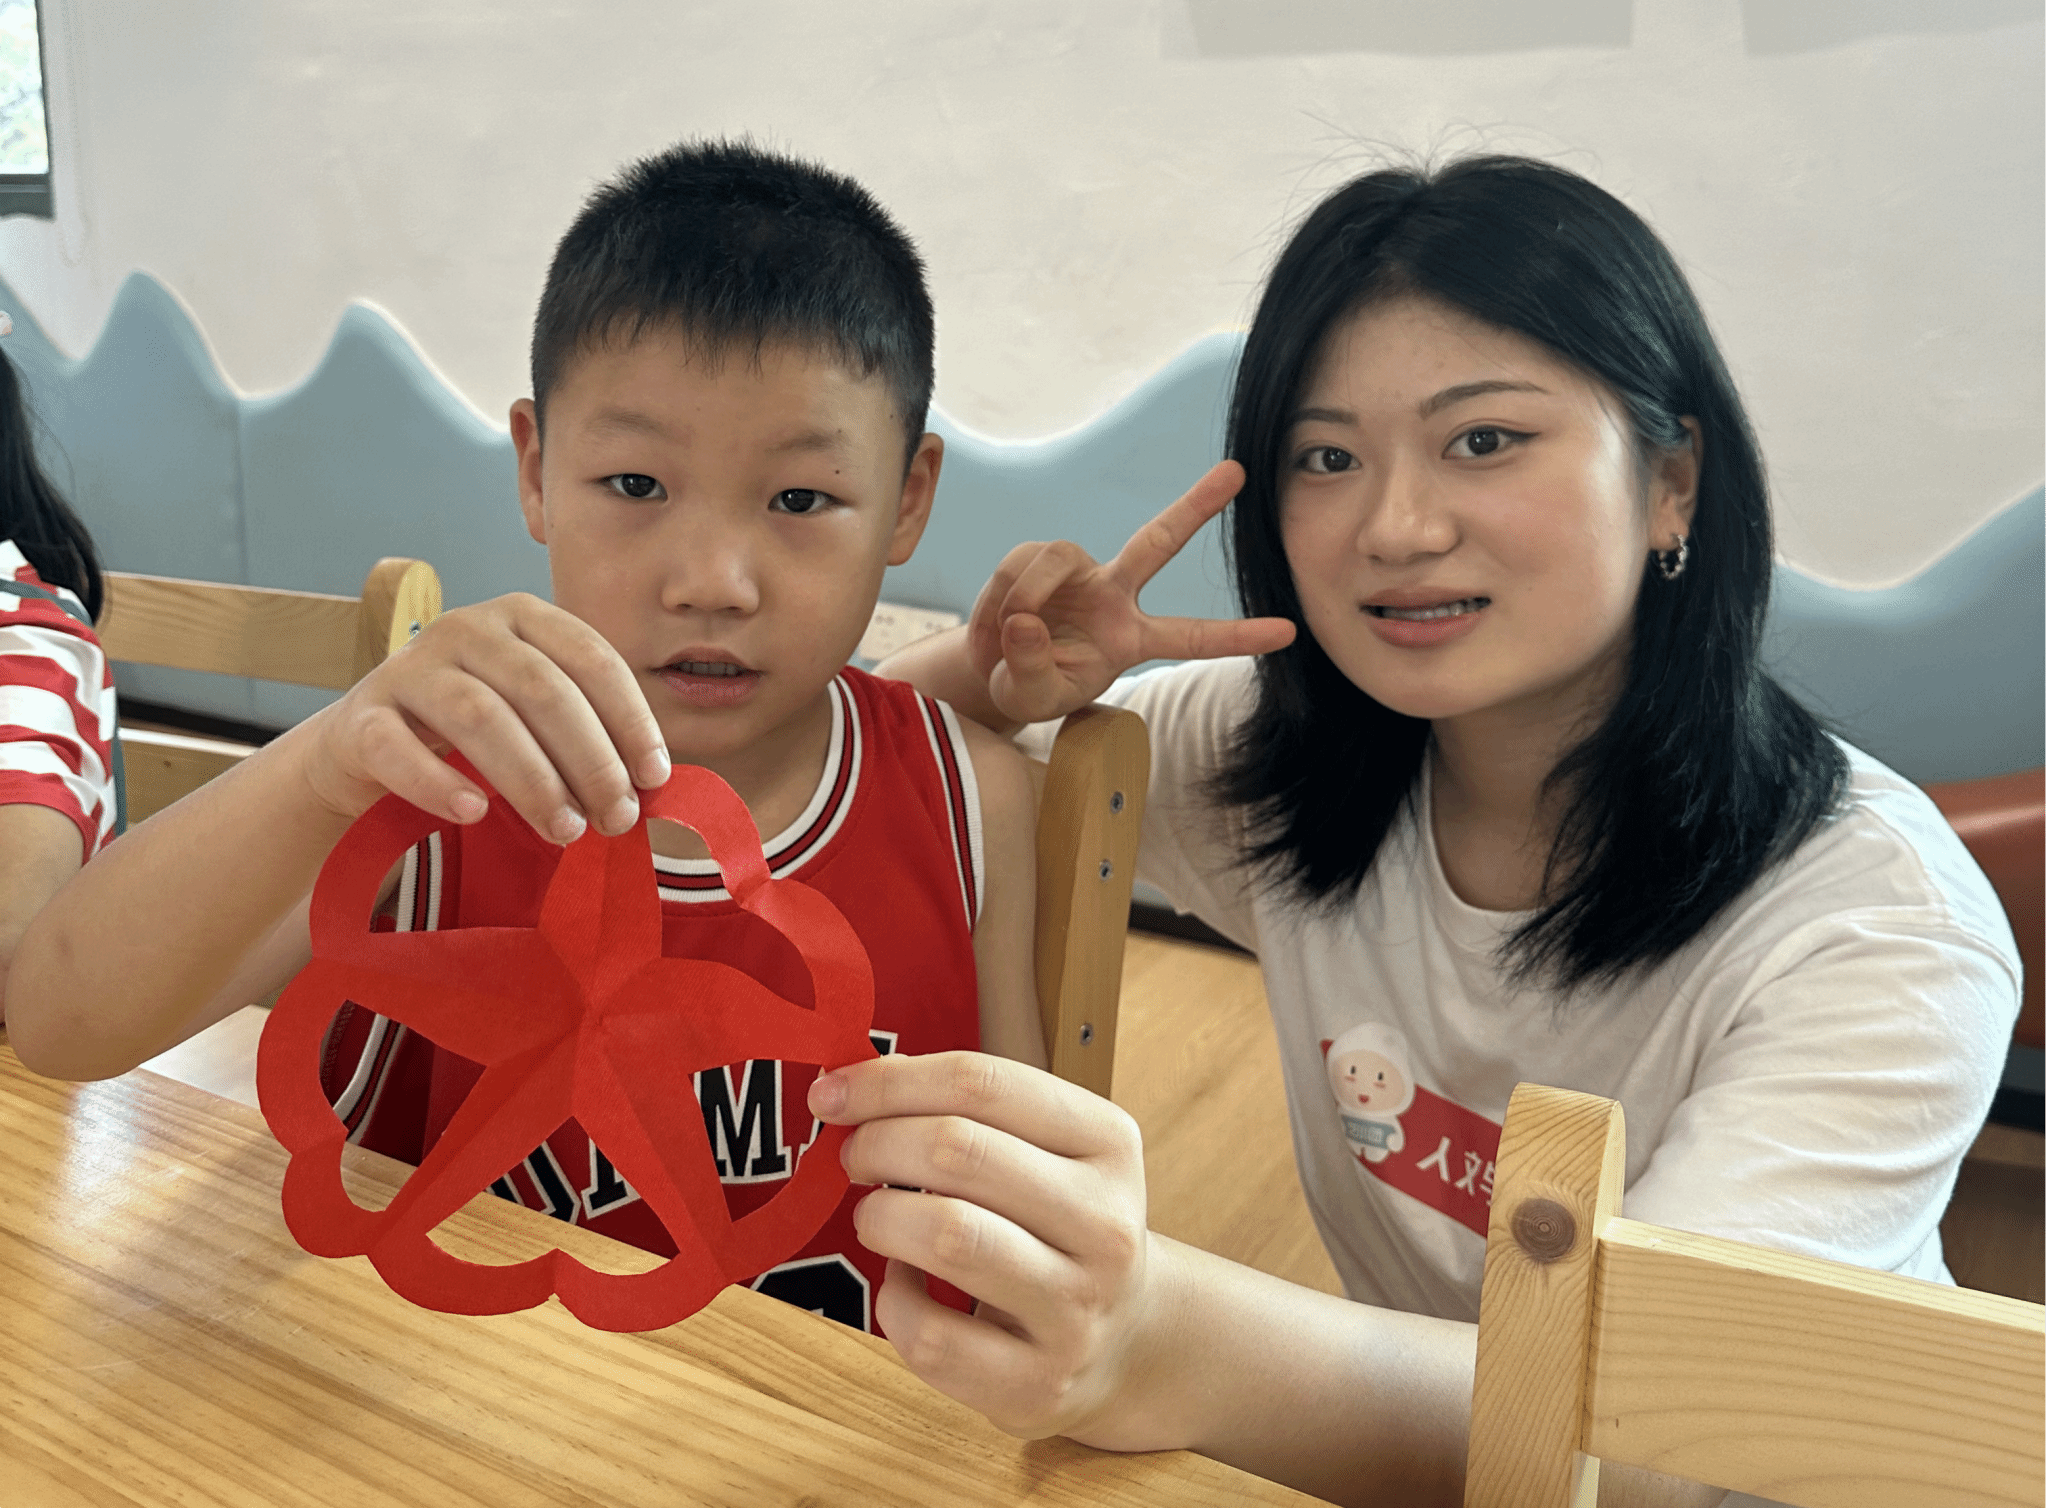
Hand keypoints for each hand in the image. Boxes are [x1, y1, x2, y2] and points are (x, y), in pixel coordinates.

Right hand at [298, 593, 671, 843]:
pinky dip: (438, 783)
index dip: (630, 719)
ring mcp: (409, 668)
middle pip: (543, 690)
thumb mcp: (534, 716)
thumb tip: (650, 785)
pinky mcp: (360, 716)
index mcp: (523, 618)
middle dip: (590, 760)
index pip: (593, 659)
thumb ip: (586, 733)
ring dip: (532, 779)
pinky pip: (397, 749)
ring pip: (480, 717)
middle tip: (616, 819)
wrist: (367, 746)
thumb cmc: (476, 733)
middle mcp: (467, 628)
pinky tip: (473, 813)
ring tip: (565, 830)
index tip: (654, 777)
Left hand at [809, 1051, 1159, 1443]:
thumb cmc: (1056, 1223)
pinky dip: (893, 1301)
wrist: (1126, 1338)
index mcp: (1109, 1143)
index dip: (889, 1081)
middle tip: (854, 1156)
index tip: (834, 1092)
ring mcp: (1075, 1309)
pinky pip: (930, 1335)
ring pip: (947, 1236)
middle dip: (877, 1143)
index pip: (982, 1083)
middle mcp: (1105, 1224)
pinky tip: (903, 1284)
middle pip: (957, 1149)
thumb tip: (852, 1083)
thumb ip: (968, 1109)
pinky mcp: (1038, 1383)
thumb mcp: (1046, 1149)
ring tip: (876, 1217)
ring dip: (881, 1217)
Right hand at [967, 461, 1295, 722]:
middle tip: (1237, 471)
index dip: (1237, 635)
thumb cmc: (1029, 687)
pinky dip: (997, 599)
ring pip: (1057, 557)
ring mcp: (1078, 572)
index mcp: (1131, 639)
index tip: (1288, 632)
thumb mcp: (1034, 698)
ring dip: (1026, 596)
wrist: (993, 671)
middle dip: (1195, 506)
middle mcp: (1114, 597)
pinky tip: (993, 625)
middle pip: (1158, 542)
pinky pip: (1017, 566)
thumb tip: (1027, 622)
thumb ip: (1034, 669)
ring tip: (1008, 633)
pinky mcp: (1038, 559)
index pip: (1192, 637)